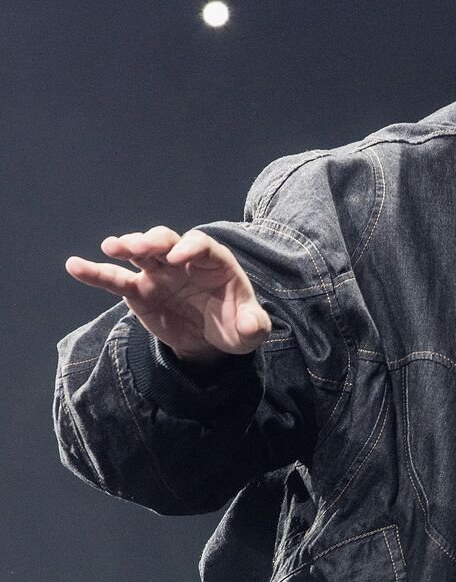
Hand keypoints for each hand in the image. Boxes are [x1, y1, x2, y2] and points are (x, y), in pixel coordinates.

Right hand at [66, 226, 270, 364]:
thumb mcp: (250, 331)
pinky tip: (75, 266)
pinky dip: (96, 272)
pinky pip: (115, 279)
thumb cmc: (234, 326)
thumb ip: (253, 325)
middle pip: (168, 242)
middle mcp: (184, 261)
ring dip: (127, 246)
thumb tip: (252, 325)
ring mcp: (159, 273)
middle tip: (140, 248)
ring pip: (140, 253)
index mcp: (215, 263)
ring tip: (112, 246)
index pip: (203, 246)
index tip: (179, 257)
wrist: (211, 340)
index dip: (191, 248)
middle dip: (154, 241)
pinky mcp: (139, 290)